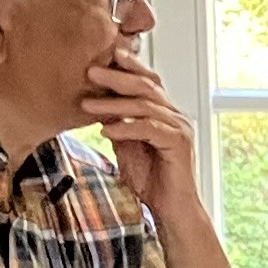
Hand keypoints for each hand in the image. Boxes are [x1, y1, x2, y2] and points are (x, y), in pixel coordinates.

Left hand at [83, 43, 199, 211]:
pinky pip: (149, 129)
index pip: (148, 81)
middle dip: (116, 78)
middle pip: (146, 87)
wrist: (171, 210)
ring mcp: (180, 129)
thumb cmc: (152, 181)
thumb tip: (98, 106)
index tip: (104, 57)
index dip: (128, 67)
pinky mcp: (178, 144)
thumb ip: (119, 124)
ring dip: (112, 105)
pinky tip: (106, 130)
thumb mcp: (127, 146)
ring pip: (145, 106)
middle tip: (91, 71)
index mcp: (166, 113)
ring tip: (87, 104)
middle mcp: (176, 117)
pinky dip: (126, 128)